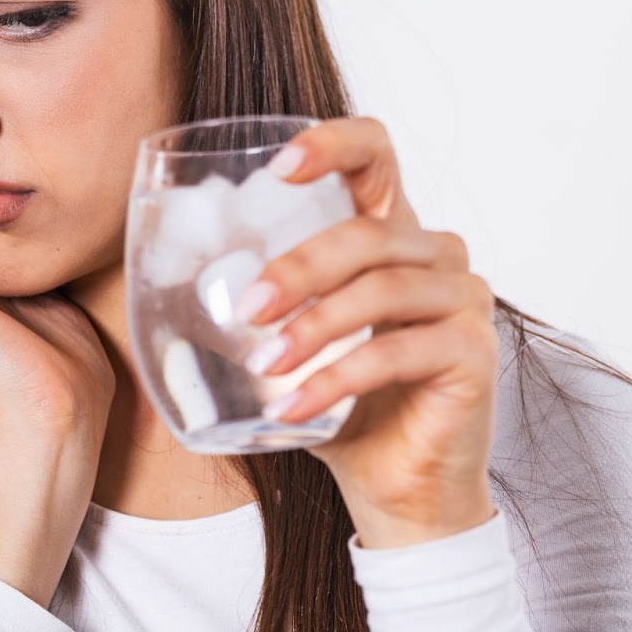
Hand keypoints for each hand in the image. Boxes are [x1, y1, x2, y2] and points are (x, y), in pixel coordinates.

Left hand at [241, 117, 499, 547]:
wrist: (395, 489)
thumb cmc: (338, 406)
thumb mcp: (287, 341)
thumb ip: (253, 300)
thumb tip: (157, 276)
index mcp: (390, 232)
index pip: (376, 154)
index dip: (333, 143)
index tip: (279, 165)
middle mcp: (436, 253)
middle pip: (368, 232)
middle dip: (298, 268)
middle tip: (247, 308)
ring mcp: (464, 300)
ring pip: (383, 288)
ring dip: (314, 327)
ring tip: (264, 364)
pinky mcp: (474, 353)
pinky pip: (398, 351)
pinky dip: (335, 379)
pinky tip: (290, 407)